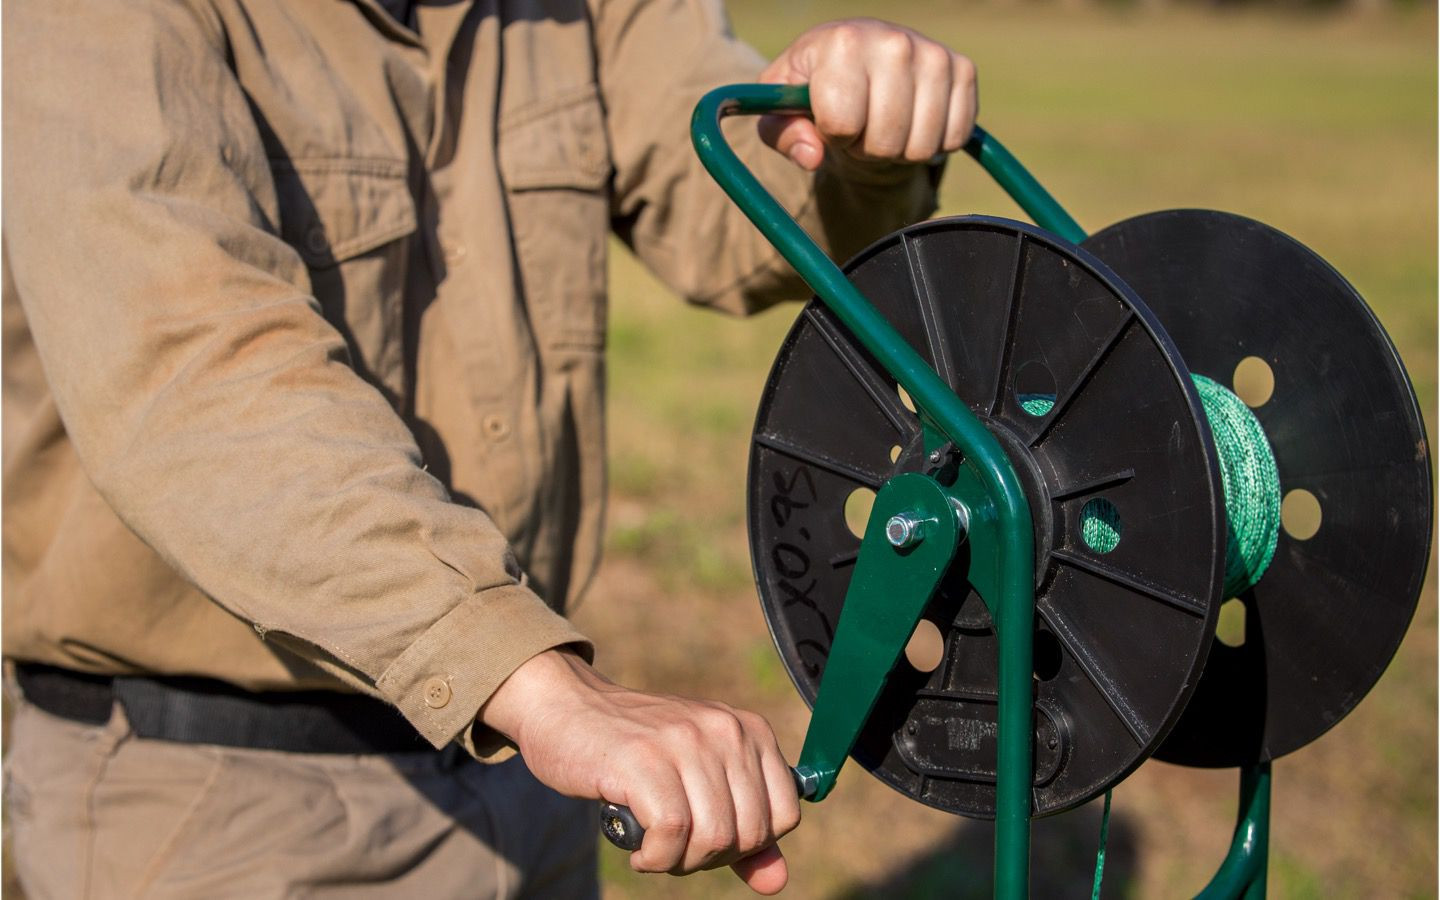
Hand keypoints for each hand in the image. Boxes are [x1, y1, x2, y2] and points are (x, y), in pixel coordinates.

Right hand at [480, 649, 800, 894]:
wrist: (567, 707)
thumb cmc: (635, 751)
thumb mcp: (698, 781)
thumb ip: (740, 829)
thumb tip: (775, 882)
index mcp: (748, 729)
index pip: (785, 815)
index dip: (749, 845)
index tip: (710, 839)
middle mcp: (724, 729)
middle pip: (748, 833)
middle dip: (712, 858)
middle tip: (675, 847)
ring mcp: (684, 741)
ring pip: (714, 836)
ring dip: (680, 861)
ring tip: (655, 847)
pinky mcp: (643, 759)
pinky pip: (672, 833)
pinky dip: (655, 857)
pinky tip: (638, 847)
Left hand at [758, 18, 977, 170]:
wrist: (860, 62)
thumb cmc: (814, 91)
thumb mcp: (781, 112)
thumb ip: (783, 135)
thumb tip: (812, 156)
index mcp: (842, 42)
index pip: (842, 123)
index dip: (834, 135)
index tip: (831, 119)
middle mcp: (893, 40)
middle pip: (885, 141)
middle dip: (867, 148)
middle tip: (860, 126)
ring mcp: (933, 54)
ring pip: (921, 146)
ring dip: (899, 150)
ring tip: (884, 123)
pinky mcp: (963, 69)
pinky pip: (954, 137)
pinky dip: (933, 145)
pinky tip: (914, 122)